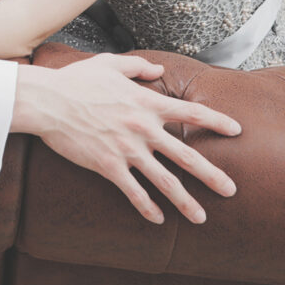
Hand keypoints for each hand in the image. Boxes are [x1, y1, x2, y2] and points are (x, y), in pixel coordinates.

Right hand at [11, 55, 239, 225]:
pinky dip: (147, 207)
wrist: (48, 102)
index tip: (236, 131)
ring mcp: (127, 149)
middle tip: (231, 190)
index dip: (217, 121)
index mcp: (146, 102)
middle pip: (186, 155)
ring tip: (201, 217)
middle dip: (212, 175)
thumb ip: (138, 66)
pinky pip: (133, 192)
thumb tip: (159, 69)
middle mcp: (143, 128)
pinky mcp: (108, 166)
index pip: (191, 113)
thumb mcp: (110, 64)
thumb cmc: (76, 80)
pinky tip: (158, 220)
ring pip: (164, 181)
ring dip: (185, 201)